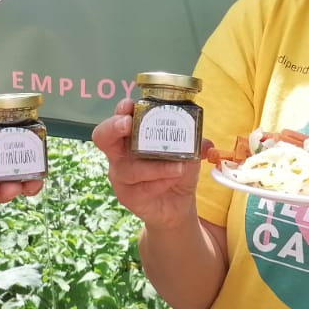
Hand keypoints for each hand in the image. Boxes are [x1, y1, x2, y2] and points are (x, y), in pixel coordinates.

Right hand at [91, 98, 202, 230]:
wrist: (178, 204)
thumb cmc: (176, 170)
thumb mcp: (189, 153)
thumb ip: (195, 144)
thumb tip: (206, 144)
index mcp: (132, 134)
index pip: (119, 117)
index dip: (121, 110)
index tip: (129, 104)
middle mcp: (120, 152)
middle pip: (103, 136)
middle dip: (114, 127)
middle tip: (128, 124)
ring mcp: (120, 174)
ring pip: (128, 168)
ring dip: (155, 166)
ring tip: (178, 167)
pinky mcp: (126, 195)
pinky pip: (139, 188)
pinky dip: (159, 182)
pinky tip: (172, 180)